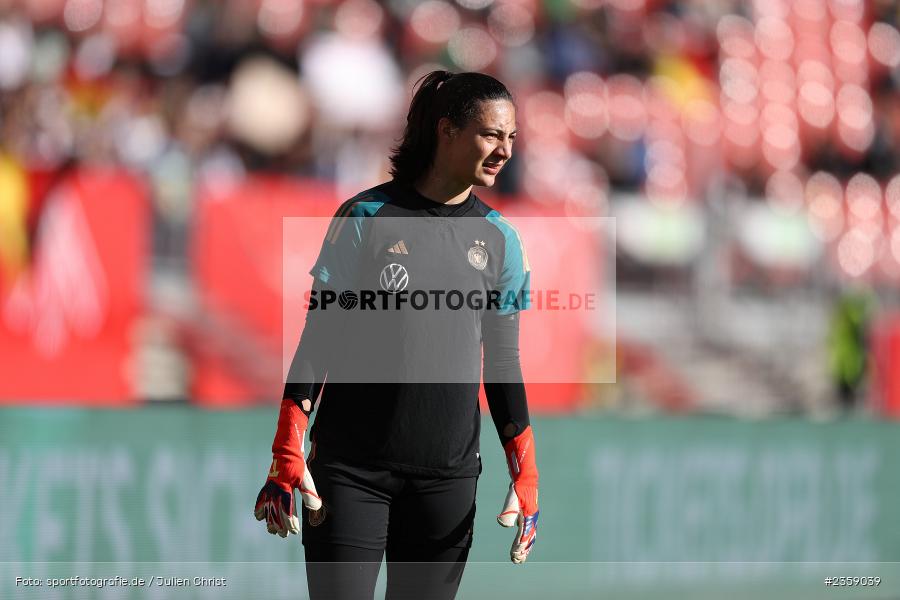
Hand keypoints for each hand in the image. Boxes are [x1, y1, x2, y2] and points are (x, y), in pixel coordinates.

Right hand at [254, 399, 321, 536]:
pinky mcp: (267, 486)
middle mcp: (275, 491)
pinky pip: (260, 500)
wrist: (286, 451)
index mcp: (285, 490)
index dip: (290, 522)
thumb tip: (316, 507)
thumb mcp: (306, 479)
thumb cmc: (297, 465)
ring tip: (272, 531)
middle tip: (284, 535)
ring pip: (267, 509)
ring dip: (270, 521)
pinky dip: (259, 509)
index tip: (294, 531)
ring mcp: (269, 489)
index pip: (287, 510)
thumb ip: (309, 494)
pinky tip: (259, 517)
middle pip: (276, 513)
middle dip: (280, 526)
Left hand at [497, 426, 538, 563]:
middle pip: (529, 536)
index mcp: (529, 515)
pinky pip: (526, 524)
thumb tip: (503, 524)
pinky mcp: (526, 506)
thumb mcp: (512, 495)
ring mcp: (529, 510)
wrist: (526, 468)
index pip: (525, 535)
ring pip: (529, 531)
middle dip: (523, 549)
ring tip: (520, 553)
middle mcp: (531, 514)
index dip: (520, 547)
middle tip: (517, 561)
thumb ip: (509, 510)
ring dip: (525, 543)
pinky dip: (524, 533)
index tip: (514, 557)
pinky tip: (519, 533)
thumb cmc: (520, 482)